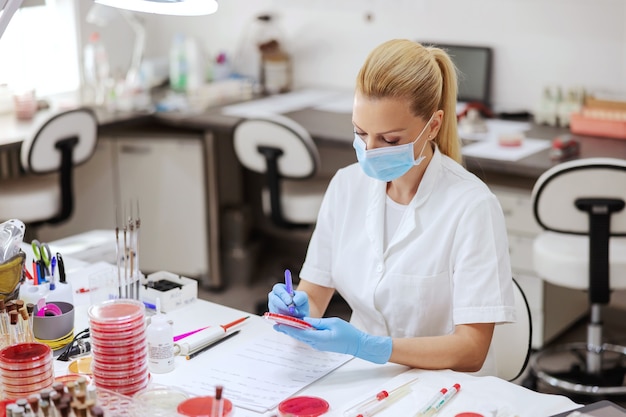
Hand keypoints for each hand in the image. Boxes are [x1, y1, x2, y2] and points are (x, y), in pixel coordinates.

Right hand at [268, 283, 309, 317]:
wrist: (300, 314)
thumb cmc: (300, 303)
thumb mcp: (303, 297)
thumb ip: (300, 297)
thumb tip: (294, 301)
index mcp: (279, 289)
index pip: (278, 289)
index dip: (283, 295)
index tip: (290, 302)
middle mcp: (273, 297)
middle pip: (274, 300)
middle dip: (283, 306)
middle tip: (291, 311)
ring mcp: (271, 307)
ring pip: (275, 310)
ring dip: (285, 314)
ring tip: (295, 315)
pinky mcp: (272, 317)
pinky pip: (277, 319)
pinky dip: (285, 320)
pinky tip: (291, 320)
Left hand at [274, 317, 391, 363]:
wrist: (357, 344)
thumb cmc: (347, 333)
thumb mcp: (333, 322)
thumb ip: (318, 322)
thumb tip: (305, 321)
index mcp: (319, 338)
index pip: (300, 332)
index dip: (288, 327)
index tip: (278, 323)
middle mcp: (316, 343)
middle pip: (298, 335)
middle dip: (286, 329)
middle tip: (275, 323)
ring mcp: (318, 345)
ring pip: (301, 337)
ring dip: (292, 331)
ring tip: (281, 324)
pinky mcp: (320, 344)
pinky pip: (307, 338)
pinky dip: (299, 333)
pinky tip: (295, 328)